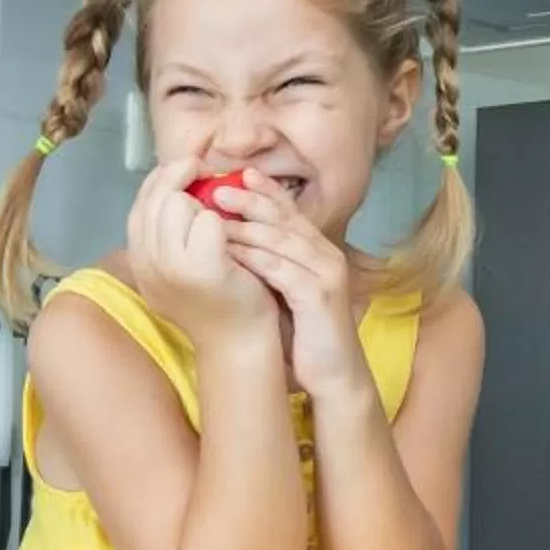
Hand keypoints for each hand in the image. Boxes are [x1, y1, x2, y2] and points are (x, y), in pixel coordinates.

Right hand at [128, 160, 274, 353]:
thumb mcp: (182, 263)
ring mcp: (171, 268)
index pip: (140, 202)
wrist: (240, 342)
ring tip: (222, 204)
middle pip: (155, 198)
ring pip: (177, 204)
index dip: (163, 178)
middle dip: (181, 175)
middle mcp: (147, 264)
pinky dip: (223, 215)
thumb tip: (182, 184)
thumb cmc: (220, 298)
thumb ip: (173, 231)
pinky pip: (207, 220)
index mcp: (139, 260)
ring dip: (203, 195)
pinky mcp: (202, 270)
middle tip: (208, 171)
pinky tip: (237, 224)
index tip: (190, 170)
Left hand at [216, 181, 365, 402]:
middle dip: (251, 200)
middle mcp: (326, 255)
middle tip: (219, 188)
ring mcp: (326, 273)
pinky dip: (254, 258)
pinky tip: (229, 252)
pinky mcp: (319, 295)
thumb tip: (233, 243)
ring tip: (215, 216)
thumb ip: (270, 266)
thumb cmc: (306, 335)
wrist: (334, 374)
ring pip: (282, 240)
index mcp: (319, 252)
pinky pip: (281, 269)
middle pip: (286, 219)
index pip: (291, 212)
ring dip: (246, 227)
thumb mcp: (286, 292)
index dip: (266, 191)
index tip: (238, 175)